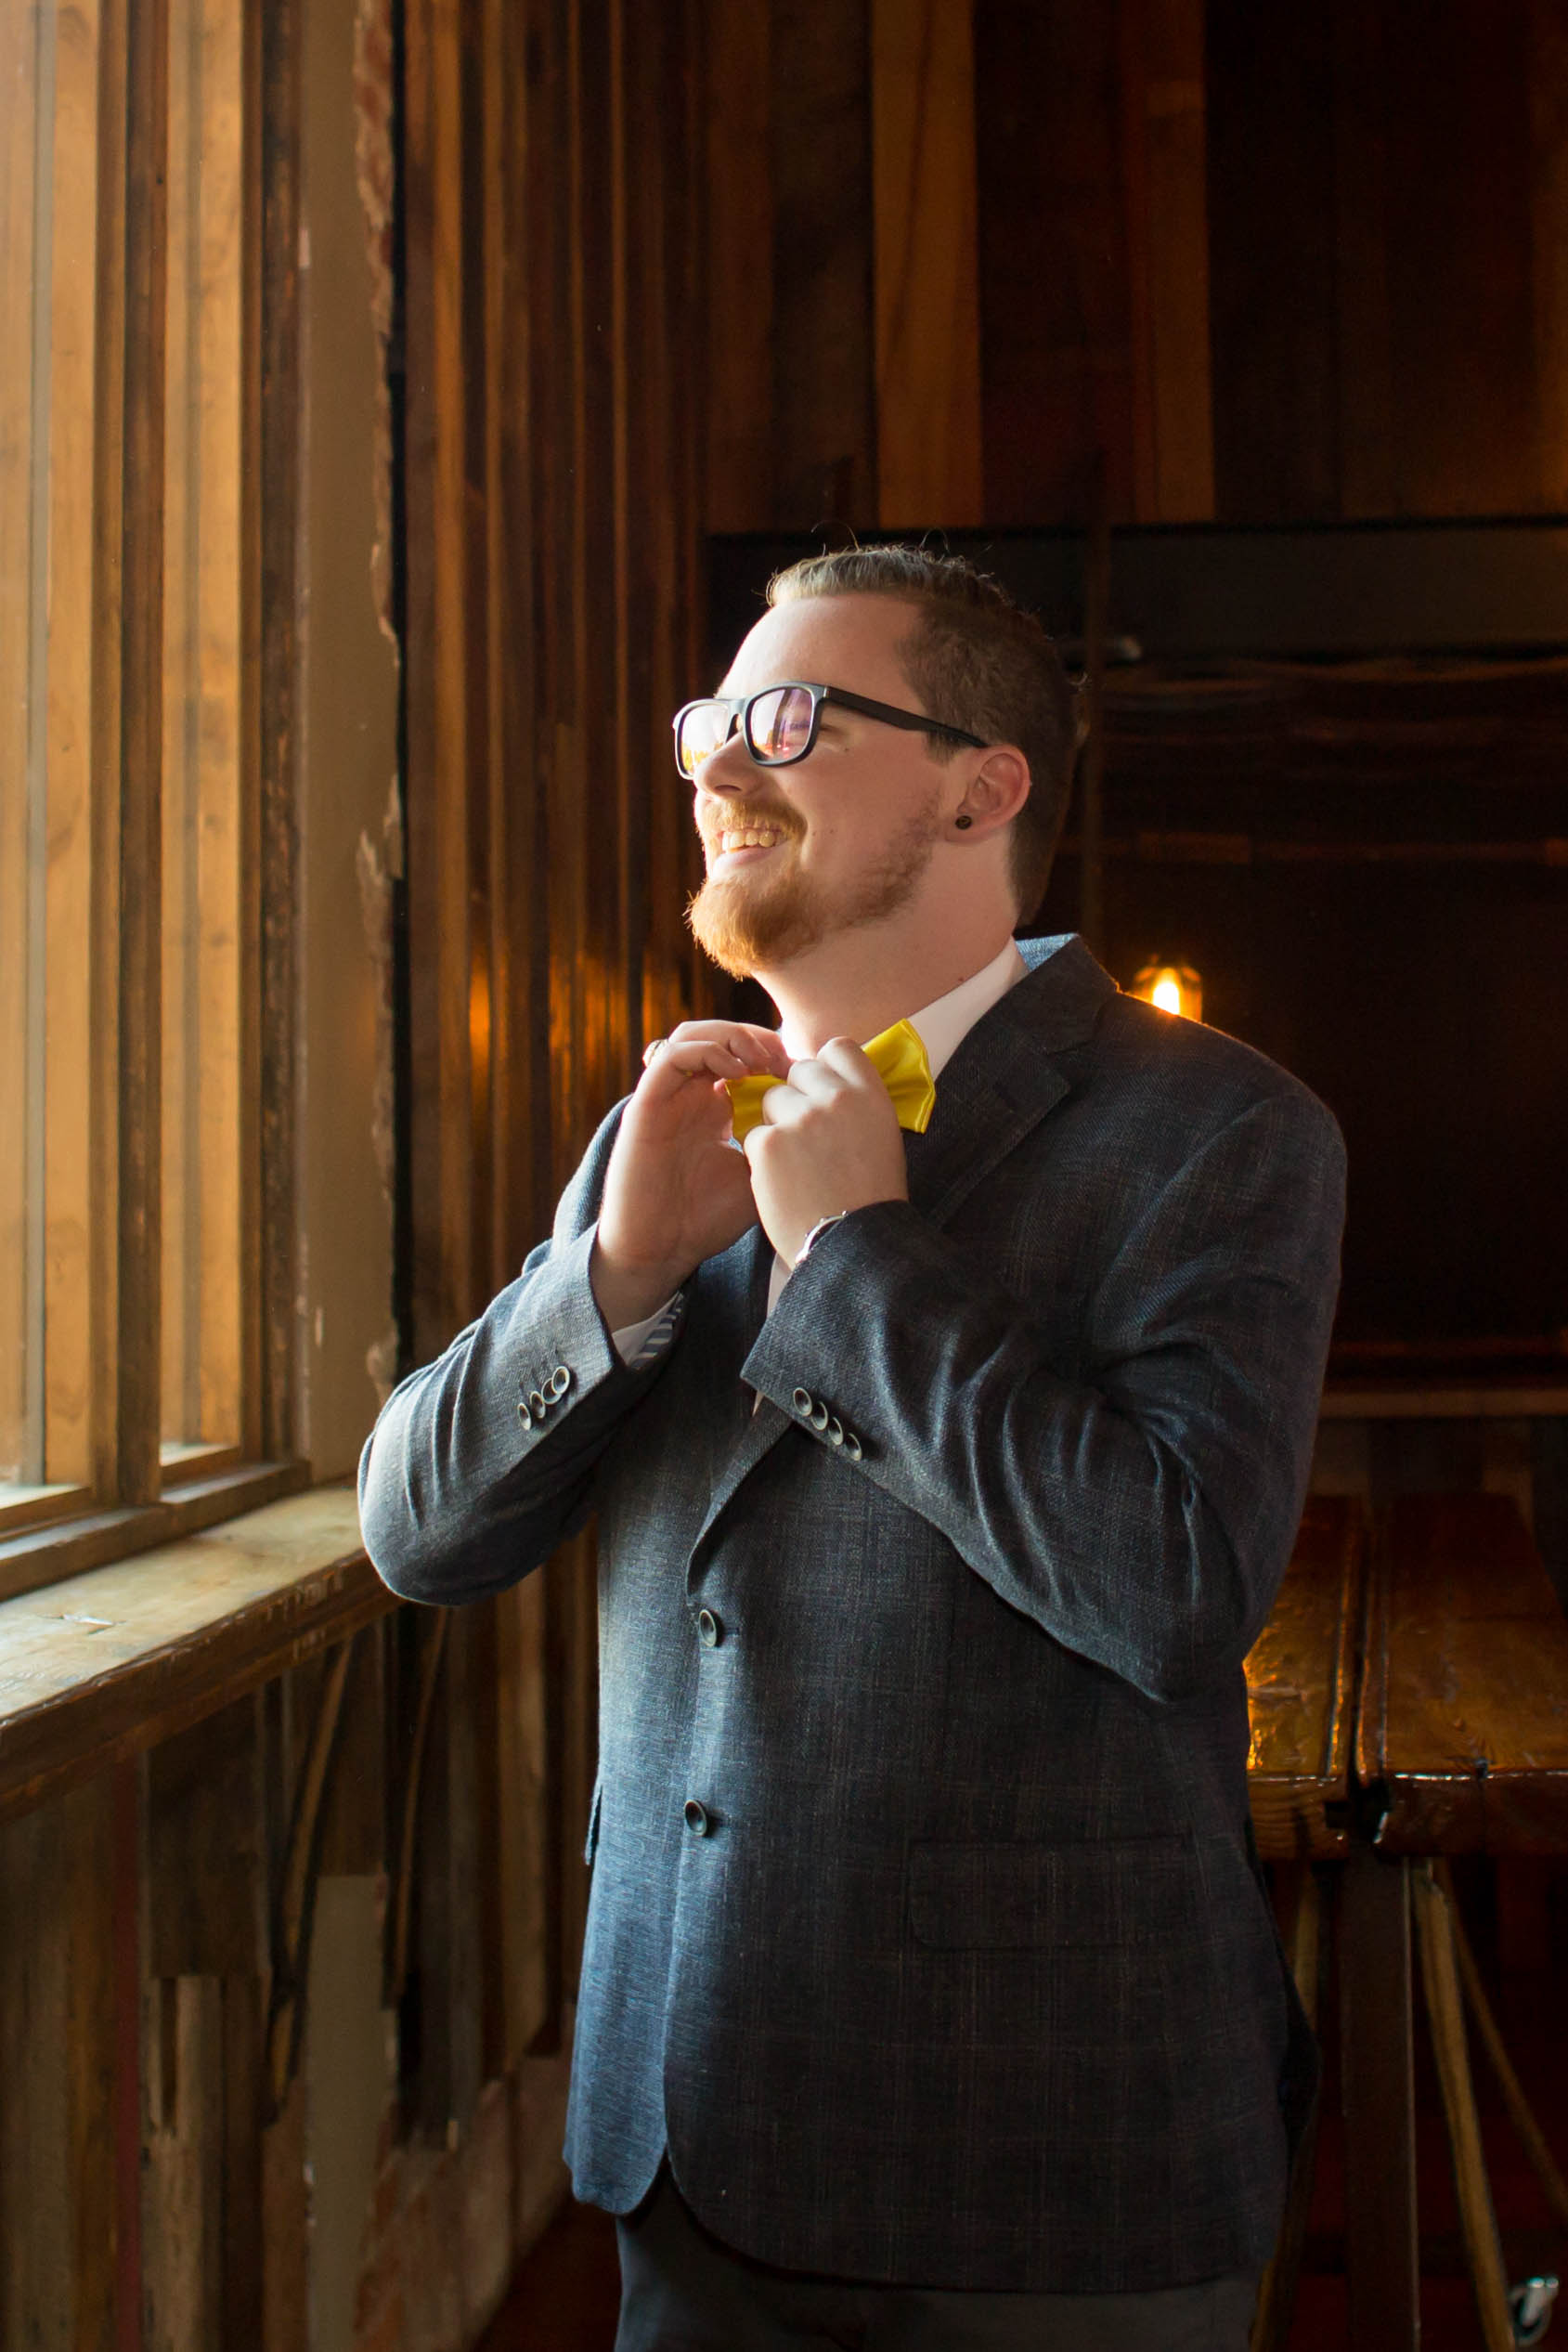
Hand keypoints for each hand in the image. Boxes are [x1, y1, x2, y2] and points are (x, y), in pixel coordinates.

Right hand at [592, 1021, 792, 1328]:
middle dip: (755, 1037)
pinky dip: (706, 1052)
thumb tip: (823, 1122)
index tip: (803, 1071)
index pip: (740, 1056)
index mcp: (713, 1108)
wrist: (659, 1251)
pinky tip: (735, 1073)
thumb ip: (780, 1145)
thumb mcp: (760, 1177)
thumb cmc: (706, 1220)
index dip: (772, 1053)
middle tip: (784, 1057)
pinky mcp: (645, 1105)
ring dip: (730, 1036)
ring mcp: (667, 1098)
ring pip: (694, 1034)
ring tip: (761, 1058)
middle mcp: (689, 1096)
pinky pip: (671, 1056)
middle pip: (719, 1036)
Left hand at [742, 1038, 908, 1268]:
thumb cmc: (871, 1200)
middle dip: (798, 1096)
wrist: (853, 1247)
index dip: (826, 1068)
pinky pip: (754, 1134)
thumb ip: (857, 1104)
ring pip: (771, 1100)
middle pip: (799, 1071)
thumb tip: (832, 1085)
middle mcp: (837, 1097)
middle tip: (806, 1137)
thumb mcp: (882, 1139)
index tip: (823, 1091)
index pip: (838, 1048)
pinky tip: (782, 1183)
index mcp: (870, 1094)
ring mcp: (800, 1118)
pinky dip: (762, 1157)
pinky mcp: (768, 1143)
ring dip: (777, 1125)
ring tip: (796, 1165)